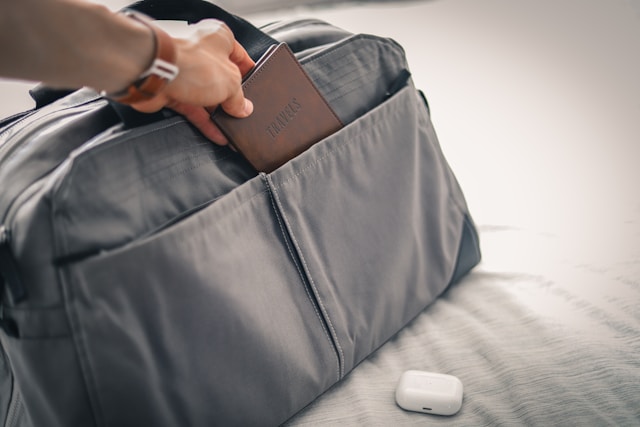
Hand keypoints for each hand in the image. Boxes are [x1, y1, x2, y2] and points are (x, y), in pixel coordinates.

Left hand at [129, 20, 253, 144]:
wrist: (154, 73)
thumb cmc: (192, 65)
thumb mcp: (230, 83)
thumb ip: (239, 98)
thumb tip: (244, 108)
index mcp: (219, 39)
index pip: (240, 56)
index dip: (249, 73)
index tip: (256, 89)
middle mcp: (202, 53)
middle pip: (223, 78)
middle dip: (233, 98)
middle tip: (244, 112)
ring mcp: (187, 73)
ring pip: (208, 97)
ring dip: (219, 114)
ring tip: (233, 129)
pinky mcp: (174, 91)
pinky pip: (195, 110)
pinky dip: (206, 123)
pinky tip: (218, 135)